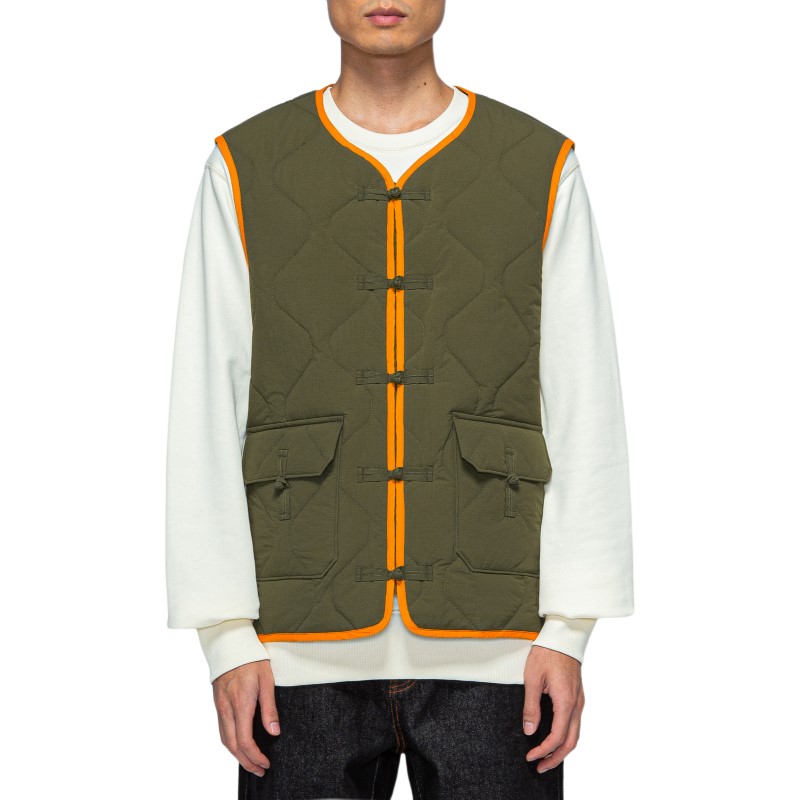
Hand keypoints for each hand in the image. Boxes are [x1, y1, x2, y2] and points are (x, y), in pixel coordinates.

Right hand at [212, 659, 280, 776]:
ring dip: (237, 755)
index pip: (244, 740)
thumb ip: (269, 708)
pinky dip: (230, 743)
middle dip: (246, 762)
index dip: (255, 756)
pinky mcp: (218, 703)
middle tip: (259, 770)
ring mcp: (220, 706)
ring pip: (224, 739)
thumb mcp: (267, 681)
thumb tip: (274, 732)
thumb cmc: (252, 660)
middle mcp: (227, 708)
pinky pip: (222, 729)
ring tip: (251, 762)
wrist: (231, 645)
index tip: (266, 763)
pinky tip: (239, 745)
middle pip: (232, 745)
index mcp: (241, 703)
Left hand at [522, 645, 584, 772]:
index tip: (531, 757)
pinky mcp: (578, 696)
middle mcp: (576, 704)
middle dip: (556, 758)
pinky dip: (567, 737)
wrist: (563, 636)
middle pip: (571, 742)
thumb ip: (531, 706)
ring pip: (575, 734)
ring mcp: (579, 700)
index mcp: (565, 701)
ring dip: (562, 749)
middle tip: (540, 767)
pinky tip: (555, 738)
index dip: (544, 750)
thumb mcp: (532, 678)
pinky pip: (575, 723)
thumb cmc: (547, 653)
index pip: (557, 736)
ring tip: (547, 757)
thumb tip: (529, 730)